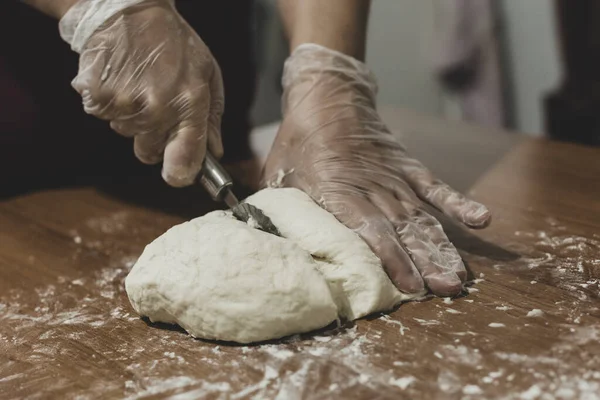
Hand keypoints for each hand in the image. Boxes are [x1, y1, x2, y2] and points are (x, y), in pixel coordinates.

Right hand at [60, 0, 223, 186]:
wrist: (128, 10)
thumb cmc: (174, 43)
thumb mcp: (207, 74)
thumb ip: (212, 118)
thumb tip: (215, 153)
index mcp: (189, 103)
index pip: (184, 160)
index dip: (181, 173)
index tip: (180, 174)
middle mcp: (157, 108)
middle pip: (149, 153)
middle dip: (153, 138)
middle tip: (156, 105)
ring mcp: (125, 104)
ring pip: (127, 135)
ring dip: (132, 117)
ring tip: (139, 83)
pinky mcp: (97, 97)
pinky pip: (104, 117)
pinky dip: (110, 104)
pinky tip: (121, 80)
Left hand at [262, 44, 490, 296]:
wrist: (326, 98)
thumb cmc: (298, 142)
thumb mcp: (279, 176)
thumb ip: (281, 212)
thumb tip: (273, 247)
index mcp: (338, 191)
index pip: (370, 229)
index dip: (392, 258)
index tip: (409, 285)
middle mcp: (372, 188)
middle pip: (404, 229)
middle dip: (426, 262)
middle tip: (447, 289)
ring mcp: (395, 177)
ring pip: (422, 216)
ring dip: (441, 247)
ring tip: (459, 275)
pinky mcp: (409, 166)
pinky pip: (436, 187)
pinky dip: (458, 203)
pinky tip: (481, 220)